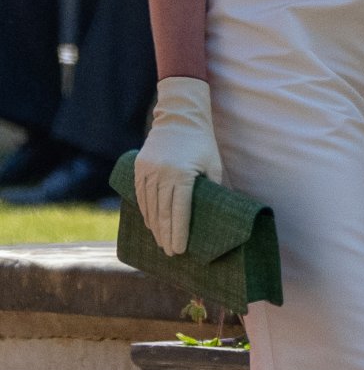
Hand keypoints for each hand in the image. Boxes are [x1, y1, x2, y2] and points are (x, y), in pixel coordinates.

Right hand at [134, 76, 222, 255]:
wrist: (180, 116)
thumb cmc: (202, 143)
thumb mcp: (213, 165)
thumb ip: (214, 189)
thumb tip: (218, 214)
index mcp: (182, 175)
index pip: (179, 211)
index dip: (179, 232)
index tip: (180, 250)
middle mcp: (162, 174)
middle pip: (163, 213)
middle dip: (166, 235)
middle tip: (170, 253)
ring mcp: (148, 170)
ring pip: (149, 206)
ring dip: (154, 227)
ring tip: (161, 242)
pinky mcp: (139, 167)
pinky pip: (140, 194)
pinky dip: (145, 211)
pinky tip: (150, 223)